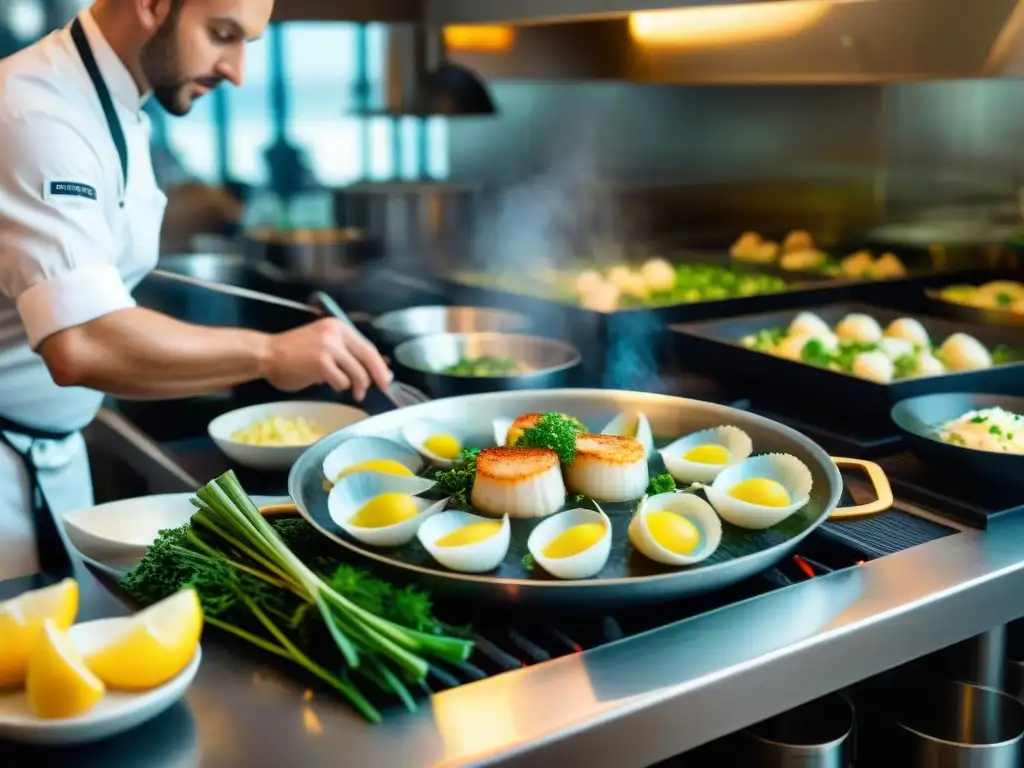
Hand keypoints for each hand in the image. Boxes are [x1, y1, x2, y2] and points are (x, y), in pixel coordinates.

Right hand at [264, 318, 392, 400]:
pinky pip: (341, 381)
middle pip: (368, 358)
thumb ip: (346, 354)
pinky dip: (337, 386)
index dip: (380, 365)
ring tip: (346, 389)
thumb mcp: (324, 345)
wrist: (266, 354)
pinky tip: (326, 383)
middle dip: (378, 377)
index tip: (387, 379)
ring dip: (354, 385)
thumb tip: (373, 373)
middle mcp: (336, 333)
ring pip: (357, 373)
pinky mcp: (321, 362)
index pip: (368, 347)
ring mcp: (328, 347)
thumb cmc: (294, 354)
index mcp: (339, 326)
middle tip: (384, 390)